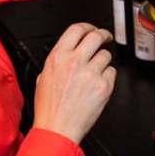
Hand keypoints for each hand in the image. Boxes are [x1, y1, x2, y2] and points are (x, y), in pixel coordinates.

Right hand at [33, 23, 116, 143]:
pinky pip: (112, 73)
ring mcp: (90, 73)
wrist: (57, 129)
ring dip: (104, 61)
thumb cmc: (49, 109)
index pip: (77, 29)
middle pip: (96, 36)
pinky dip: (108, 78)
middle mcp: (74, 62)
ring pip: (106, 55)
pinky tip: (97, 86)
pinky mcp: (103, 86)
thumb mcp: (43, 78)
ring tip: (95, 74)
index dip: (88, 26)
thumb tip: (69, 52)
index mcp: (57, 57)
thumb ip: (58, 62)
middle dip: (104, 35)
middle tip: (106, 38)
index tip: (93, 29)